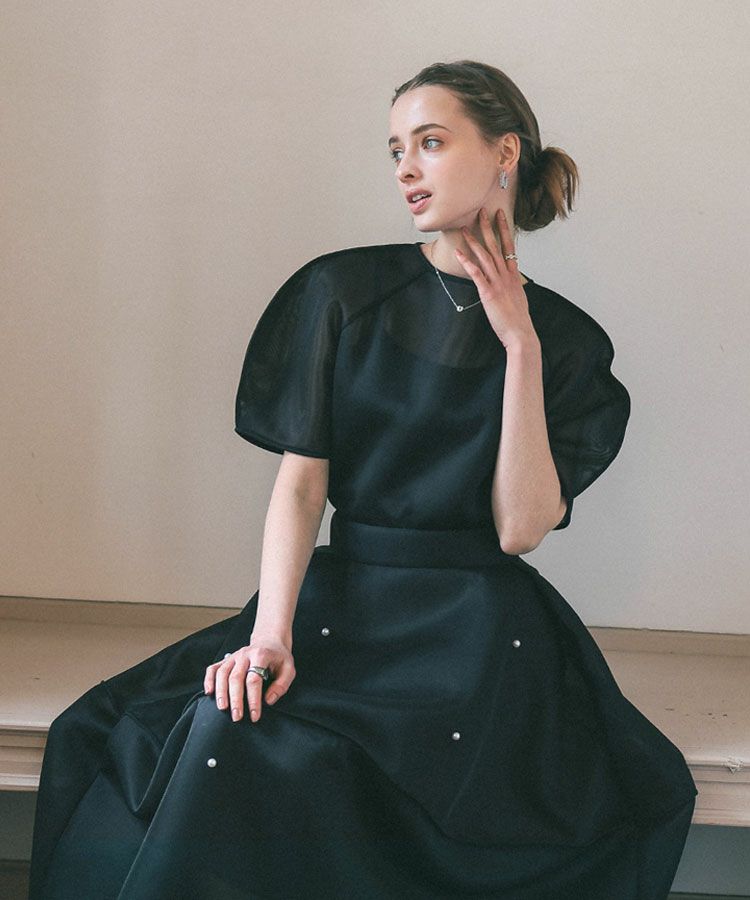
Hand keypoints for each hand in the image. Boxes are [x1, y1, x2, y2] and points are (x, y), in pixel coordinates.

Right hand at [204, 634, 295, 723]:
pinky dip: (209, 680)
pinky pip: (213, 668)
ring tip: (222, 708)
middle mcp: (245, 654)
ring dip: (221, 692)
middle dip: (235, 699)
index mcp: (261, 655)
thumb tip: (268, 700)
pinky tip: (209, 692)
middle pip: (236, 677)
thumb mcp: (289, 669)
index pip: (254, 679)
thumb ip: (281, 685)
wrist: (270, 641)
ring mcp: (233, 656)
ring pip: (222, 673)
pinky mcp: (226, 659)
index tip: (254, 715)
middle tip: (237, 717)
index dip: (253, 699)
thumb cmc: (279, 657)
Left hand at [455, 208, 534, 347]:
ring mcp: (497, 283)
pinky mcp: (488, 292)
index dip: (504, 229)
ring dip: (473, 241)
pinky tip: (459, 254)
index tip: (499, 215)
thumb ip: (513, 286)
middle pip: (496, 246)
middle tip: (481, 212)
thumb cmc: (519, 319)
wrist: (520, 332)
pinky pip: (476, 274)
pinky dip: (467, 262)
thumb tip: (510, 281)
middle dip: (488, 227)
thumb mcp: (519, 297)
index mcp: (513, 275)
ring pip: (485, 256)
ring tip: (464, 229)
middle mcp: (506, 275)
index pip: (509, 246)